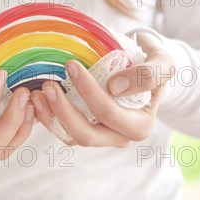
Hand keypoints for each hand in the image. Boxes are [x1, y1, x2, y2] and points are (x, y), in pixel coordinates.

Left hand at [30, 33, 174, 146]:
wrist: (145, 66)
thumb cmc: (155, 62)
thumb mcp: (164, 63)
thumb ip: (148, 74)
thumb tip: (114, 87)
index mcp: (139, 126)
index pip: (109, 113)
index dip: (88, 92)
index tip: (71, 65)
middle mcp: (119, 137)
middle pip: (86, 134)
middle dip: (63, 111)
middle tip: (48, 84)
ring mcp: (100, 136)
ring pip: (70, 137)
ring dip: (50, 117)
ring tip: (36, 93)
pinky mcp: (85, 129)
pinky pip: (62, 131)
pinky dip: (47, 118)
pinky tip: (36, 99)